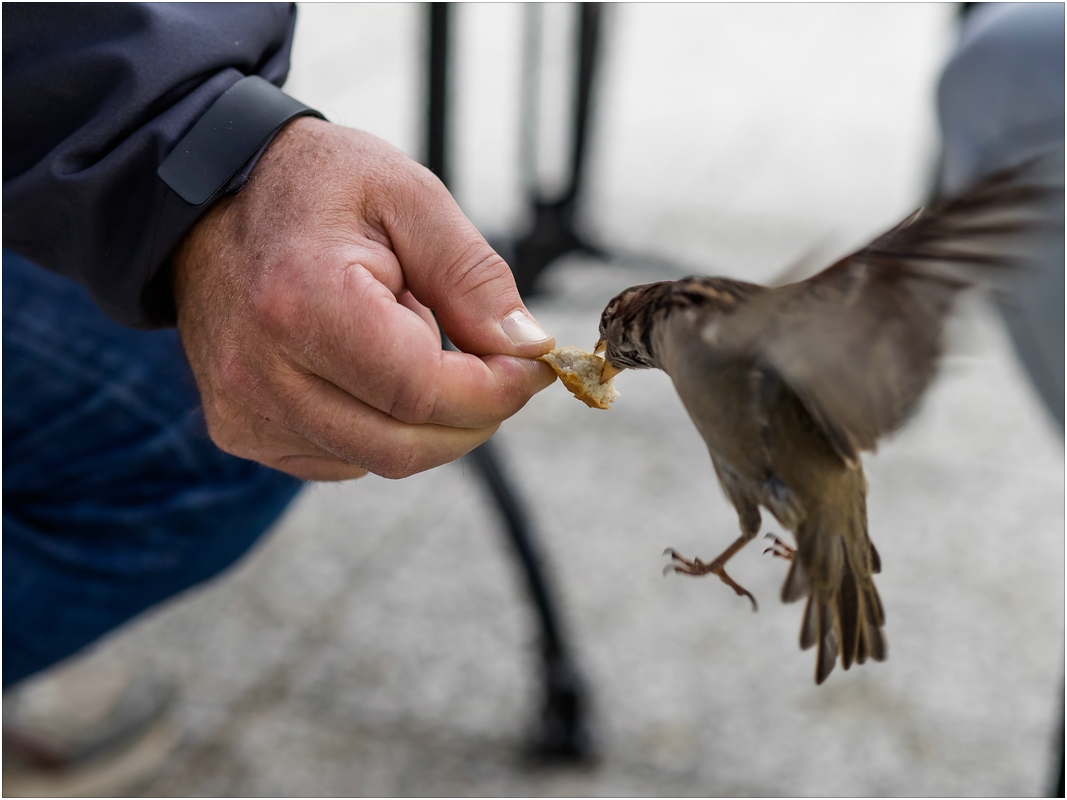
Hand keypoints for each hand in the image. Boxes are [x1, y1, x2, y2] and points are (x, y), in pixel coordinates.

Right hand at [171, 118, 555, 480]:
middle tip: (501, 370)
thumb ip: (473, 276)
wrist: (211, 201)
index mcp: (301, 302)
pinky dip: (384, 428)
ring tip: (422, 347)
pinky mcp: (243, 431)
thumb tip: (527, 348)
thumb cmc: (318, 189)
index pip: (421, 391)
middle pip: (404, 444)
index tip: (530, 366)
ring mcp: (244, 410)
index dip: (493, 390)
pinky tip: (376, 370)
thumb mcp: (409, 197)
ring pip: (378, 461)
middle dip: (474, 418)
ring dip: (431, 423)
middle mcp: (260, 372)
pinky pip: (344, 460)